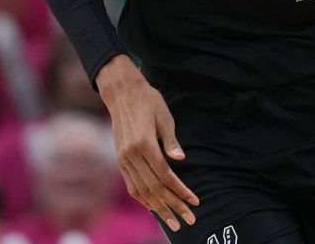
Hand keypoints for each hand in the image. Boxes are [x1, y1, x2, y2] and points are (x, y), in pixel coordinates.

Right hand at [97, 56, 198, 231]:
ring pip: (141, 191)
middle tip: (189, 220)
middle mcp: (131, 155)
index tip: (194, 201)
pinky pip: (131, 184)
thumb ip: (171, 141)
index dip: (181, 191)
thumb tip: (180, 160)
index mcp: (144, 144)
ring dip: (158, 208)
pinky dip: (143, 199)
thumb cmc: (147, 101)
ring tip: (172, 222)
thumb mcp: (164, 116)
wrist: (121, 92)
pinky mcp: (120, 159)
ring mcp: (123, 158)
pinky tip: (153, 208)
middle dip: (173, 206)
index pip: (165, 175)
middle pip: (154, 188)